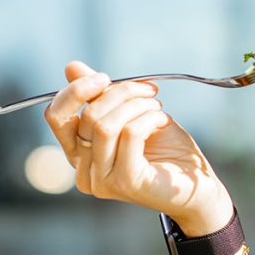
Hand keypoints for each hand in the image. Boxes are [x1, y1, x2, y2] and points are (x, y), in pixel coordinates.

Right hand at [44, 60, 232, 235]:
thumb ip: (101, 96)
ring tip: (157, 106)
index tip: (104, 77)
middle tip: (149, 91)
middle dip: (121, 93)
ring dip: (136, 105)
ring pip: (105, 125)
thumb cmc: (167, 151)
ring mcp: (103, 180)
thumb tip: (71, 67)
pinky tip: (162, 120)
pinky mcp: (126, 181)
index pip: (56, 117)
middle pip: (86, 116)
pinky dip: (148, 118)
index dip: (75, 91)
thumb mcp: (131, 115)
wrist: (198, 187)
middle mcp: (84, 171)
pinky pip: (129, 134)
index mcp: (80, 154)